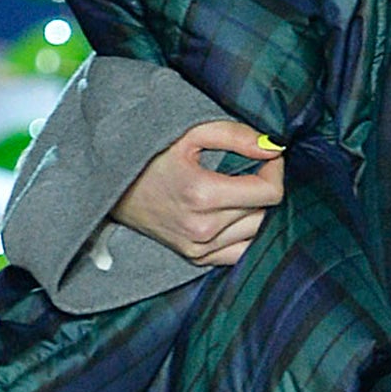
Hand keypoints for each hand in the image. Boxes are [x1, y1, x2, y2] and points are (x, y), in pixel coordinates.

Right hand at [112, 117, 286, 266]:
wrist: (114, 187)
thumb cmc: (151, 155)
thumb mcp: (189, 132)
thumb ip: (235, 135)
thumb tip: (273, 148)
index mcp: (202, 195)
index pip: (269, 193)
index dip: (276, 170)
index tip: (268, 155)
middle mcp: (203, 229)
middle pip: (264, 212)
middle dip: (264, 186)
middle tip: (250, 167)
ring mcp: (199, 249)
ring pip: (256, 232)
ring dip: (256, 210)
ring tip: (238, 189)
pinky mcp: (196, 259)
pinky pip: (241, 252)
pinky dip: (246, 233)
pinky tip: (234, 214)